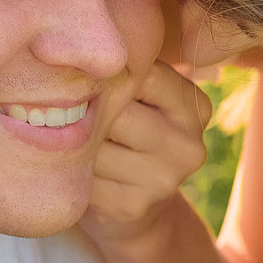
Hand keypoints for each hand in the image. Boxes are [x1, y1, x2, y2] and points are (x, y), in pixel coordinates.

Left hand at [81, 62, 211, 250]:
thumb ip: (127, 74)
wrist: (137, 211)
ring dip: (73, 140)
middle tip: (67, 110)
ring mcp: (162, 180)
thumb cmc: (130, 136)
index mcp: (195, 107)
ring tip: (73, 140)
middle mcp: (187, 145)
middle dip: (86, 109)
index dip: (104, 75)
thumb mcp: (143, 98)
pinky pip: (82, 174)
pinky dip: (70, 169)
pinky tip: (77, 169)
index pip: (140, 72)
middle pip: (115, 110)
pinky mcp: (130, 206)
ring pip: (94, 143)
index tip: (83, 76)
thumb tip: (76, 51)